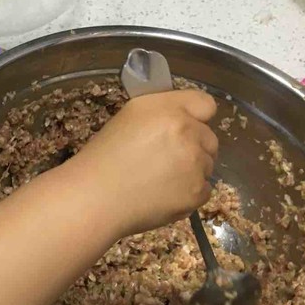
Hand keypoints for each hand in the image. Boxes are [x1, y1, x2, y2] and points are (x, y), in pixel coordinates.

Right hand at [67, 90, 217, 236]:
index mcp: (168, 109)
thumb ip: (162, 113)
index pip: (205, 105)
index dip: (196, 117)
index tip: (183, 129)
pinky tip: (162, 196)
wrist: (95, 199)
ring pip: (207, 166)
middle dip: (194, 148)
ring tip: (159, 181)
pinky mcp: (197, 192)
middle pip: (210, 138)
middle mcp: (187, 132)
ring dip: (191, 172)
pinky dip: (188, 195)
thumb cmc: (103, 158)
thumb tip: (184, 119)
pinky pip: (204, 190)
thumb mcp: (128, 118)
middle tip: (165, 161)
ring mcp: (195, 164)